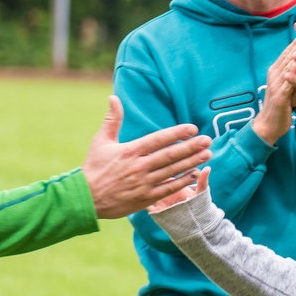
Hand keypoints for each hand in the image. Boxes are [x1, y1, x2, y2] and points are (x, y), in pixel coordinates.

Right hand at [85, 96, 212, 218]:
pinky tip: (195, 174)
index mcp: (130, 151)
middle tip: (208, 140)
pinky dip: (183, 181)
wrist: (86, 199)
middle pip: (170, 155)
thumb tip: (113, 97)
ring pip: (172, 171)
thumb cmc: (94, 168)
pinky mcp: (146, 198)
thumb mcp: (101, 141)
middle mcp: (139, 166)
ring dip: (192, 162)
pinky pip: (168, 188)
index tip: (193, 128)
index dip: (177, 133)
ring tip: (207, 154)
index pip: (158, 139)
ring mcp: (144, 183)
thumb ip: (112, 119)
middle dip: (191, 147)